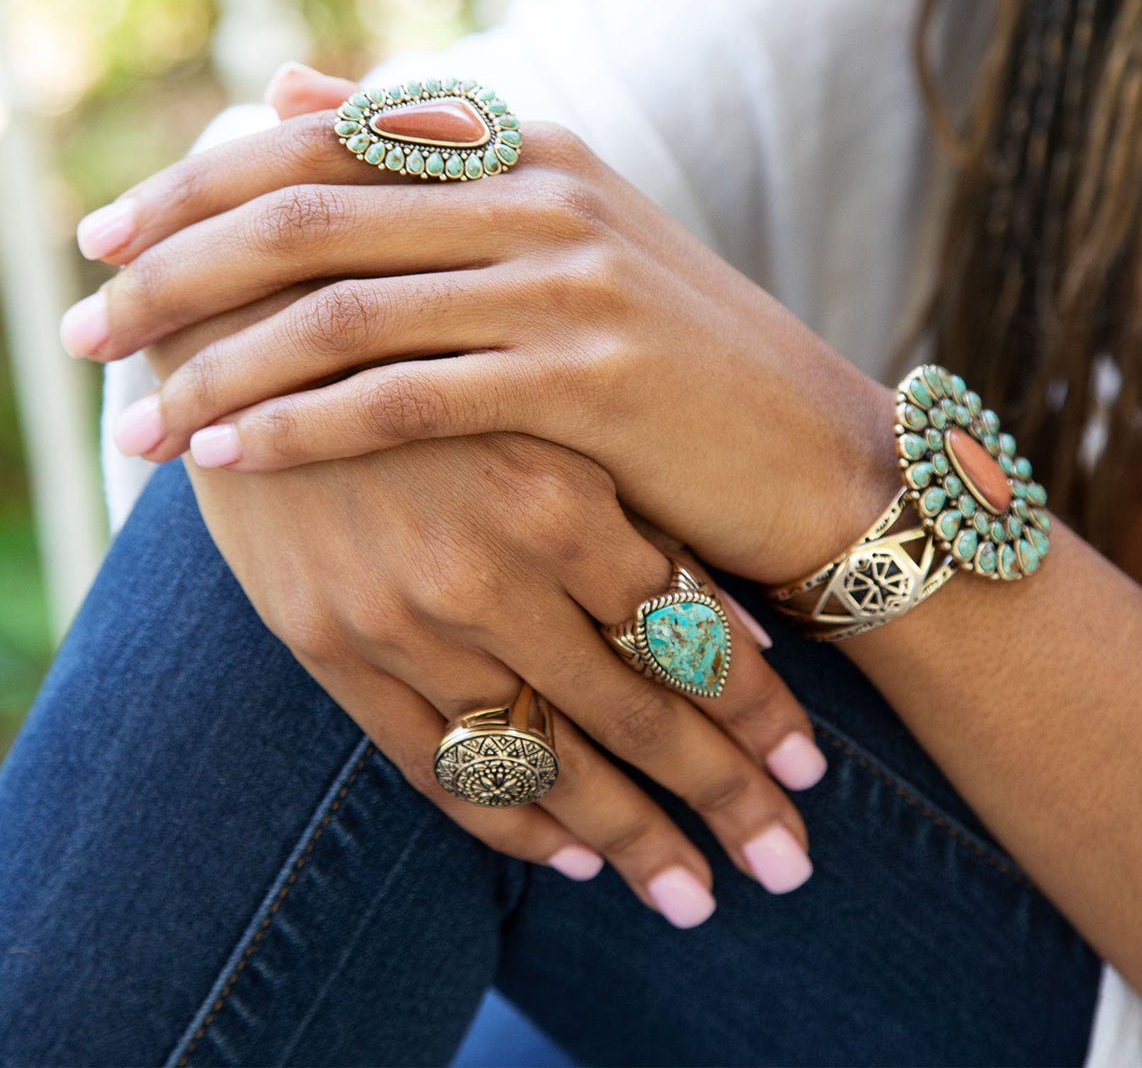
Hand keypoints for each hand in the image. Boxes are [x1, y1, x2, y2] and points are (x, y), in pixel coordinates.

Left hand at [65, 70, 898, 584]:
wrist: (819, 455)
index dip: (194, 185)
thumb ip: (432, 169)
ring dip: (215, 371)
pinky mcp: (586, 381)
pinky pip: (403, 399)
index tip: (105, 240)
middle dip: (170, 274)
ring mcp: (569, 283)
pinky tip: (228, 460)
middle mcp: (544, 195)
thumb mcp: (567, 248)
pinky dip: (300, 429)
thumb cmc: (683, 373)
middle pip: (305, 216)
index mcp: (533, 150)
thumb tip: (284, 92)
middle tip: (80, 334)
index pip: (322, 141)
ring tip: (134, 429)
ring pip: (338, 312)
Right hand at [115, 236, 830, 931]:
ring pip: (543, 759)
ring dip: (629, 835)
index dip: (758, 716)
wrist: (255, 325)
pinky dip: (509, 822)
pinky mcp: (329, 647)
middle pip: (634, 716)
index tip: (810, 775)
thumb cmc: (442, 355)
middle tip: (789, 865)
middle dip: (724, 798)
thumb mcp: (556, 410)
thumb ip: (644, 516)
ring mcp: (400, 618)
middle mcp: (483, 569)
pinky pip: (435, 766)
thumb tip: (753, 632)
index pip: (686, 638)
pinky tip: (571, 856)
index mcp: (557, 493)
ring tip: (695, 890)